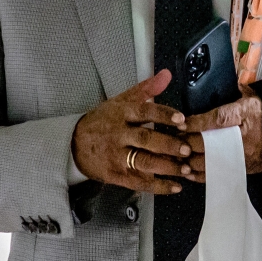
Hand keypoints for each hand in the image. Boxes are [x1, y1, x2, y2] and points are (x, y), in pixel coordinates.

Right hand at [71, 70, 194, 193]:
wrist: (74, 144)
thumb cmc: (104, 120)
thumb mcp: (121, 100)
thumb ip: (146, 89)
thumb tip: (167, 74)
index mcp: (122, 113)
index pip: (144, 112)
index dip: (163, 115)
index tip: (182, 119)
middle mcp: (120, 135)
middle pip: (145, 139)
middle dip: (167, 145)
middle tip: (187, 149)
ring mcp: (117, 156)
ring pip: (143, 161)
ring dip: (166, 167)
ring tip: (186, 169)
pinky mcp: (116, 175)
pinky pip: (139, 182)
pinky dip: (157, 186)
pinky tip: (175, 187)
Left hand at [183, 85, 261, 179]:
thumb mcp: (252, 97)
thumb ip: (236, 90)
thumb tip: (221, 81)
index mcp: (246, 114)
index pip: (218, 119)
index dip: (198, 122)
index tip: (182, 123)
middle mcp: (243, 138)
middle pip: (210, 143)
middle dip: (189, 142)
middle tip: (175, 139)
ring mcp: (242, 156)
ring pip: (210, 162)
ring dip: (191, 160)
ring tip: (177, 155)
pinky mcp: (241, 169)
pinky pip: (216, 174)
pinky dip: (199, 174)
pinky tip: (187, 170)